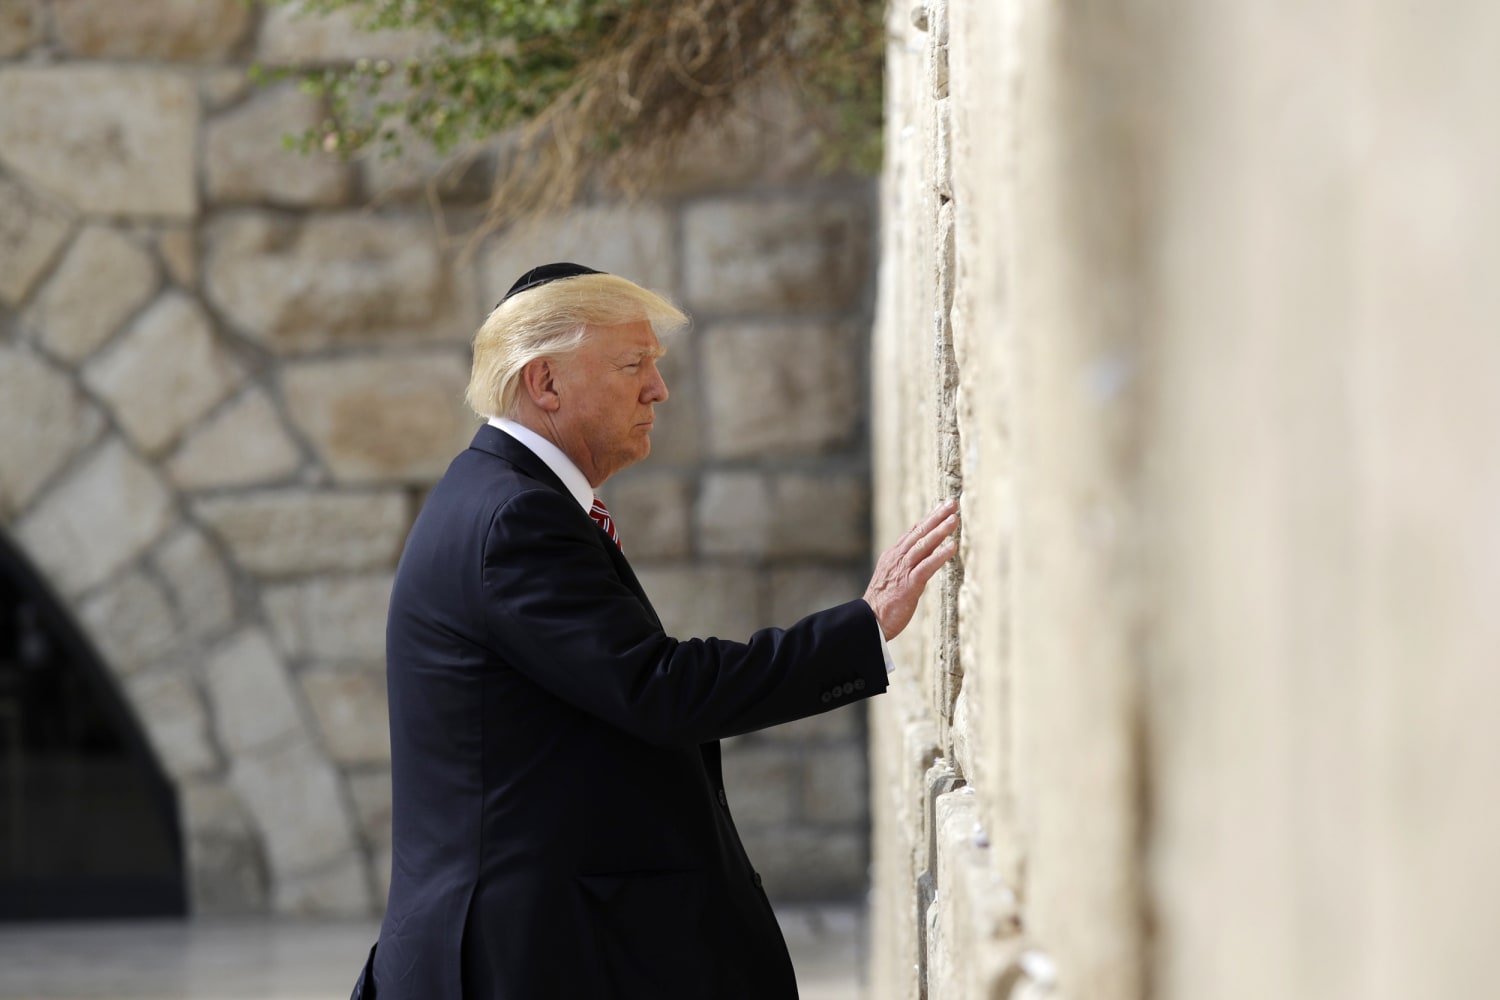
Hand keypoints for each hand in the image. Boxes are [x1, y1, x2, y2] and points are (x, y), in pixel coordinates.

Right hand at [862, 499, 958, 640]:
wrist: (868, 620)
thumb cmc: (882, 603)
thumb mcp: (892, 578)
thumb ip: (906, 566)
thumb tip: (923, 560)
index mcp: (893, 555)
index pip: (913, 531)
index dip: (929, 518)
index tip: (942, 507)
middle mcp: (897, 558)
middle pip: (919, 532)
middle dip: (937, 516)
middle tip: (952, 503)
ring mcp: (903, 570)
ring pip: (923, 545)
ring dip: (940, 530)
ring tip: (955, 519)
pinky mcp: (909, 584)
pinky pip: (927, 566)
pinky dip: (940, 555)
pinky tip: (953, 546)